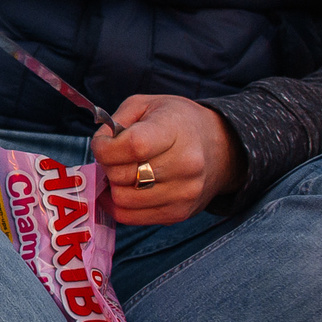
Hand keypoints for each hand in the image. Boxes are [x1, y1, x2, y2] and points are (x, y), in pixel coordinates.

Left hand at [93, 94, 238, 224]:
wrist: (222, 149)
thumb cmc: (178, 123)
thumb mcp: (146, 104)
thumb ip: (115, 121)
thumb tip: (99, 147)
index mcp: (176, 130)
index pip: (132, 145)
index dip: (106, 147)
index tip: (103, 143)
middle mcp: (185, 165)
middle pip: (123, 175)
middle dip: (108, 165)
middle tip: (116, 156)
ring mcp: (184, 193)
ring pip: (123, 199)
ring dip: (114, 186)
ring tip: (124, 171)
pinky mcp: (178, 214)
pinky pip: (131, 217)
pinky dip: (120, 204)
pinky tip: (126, 188)